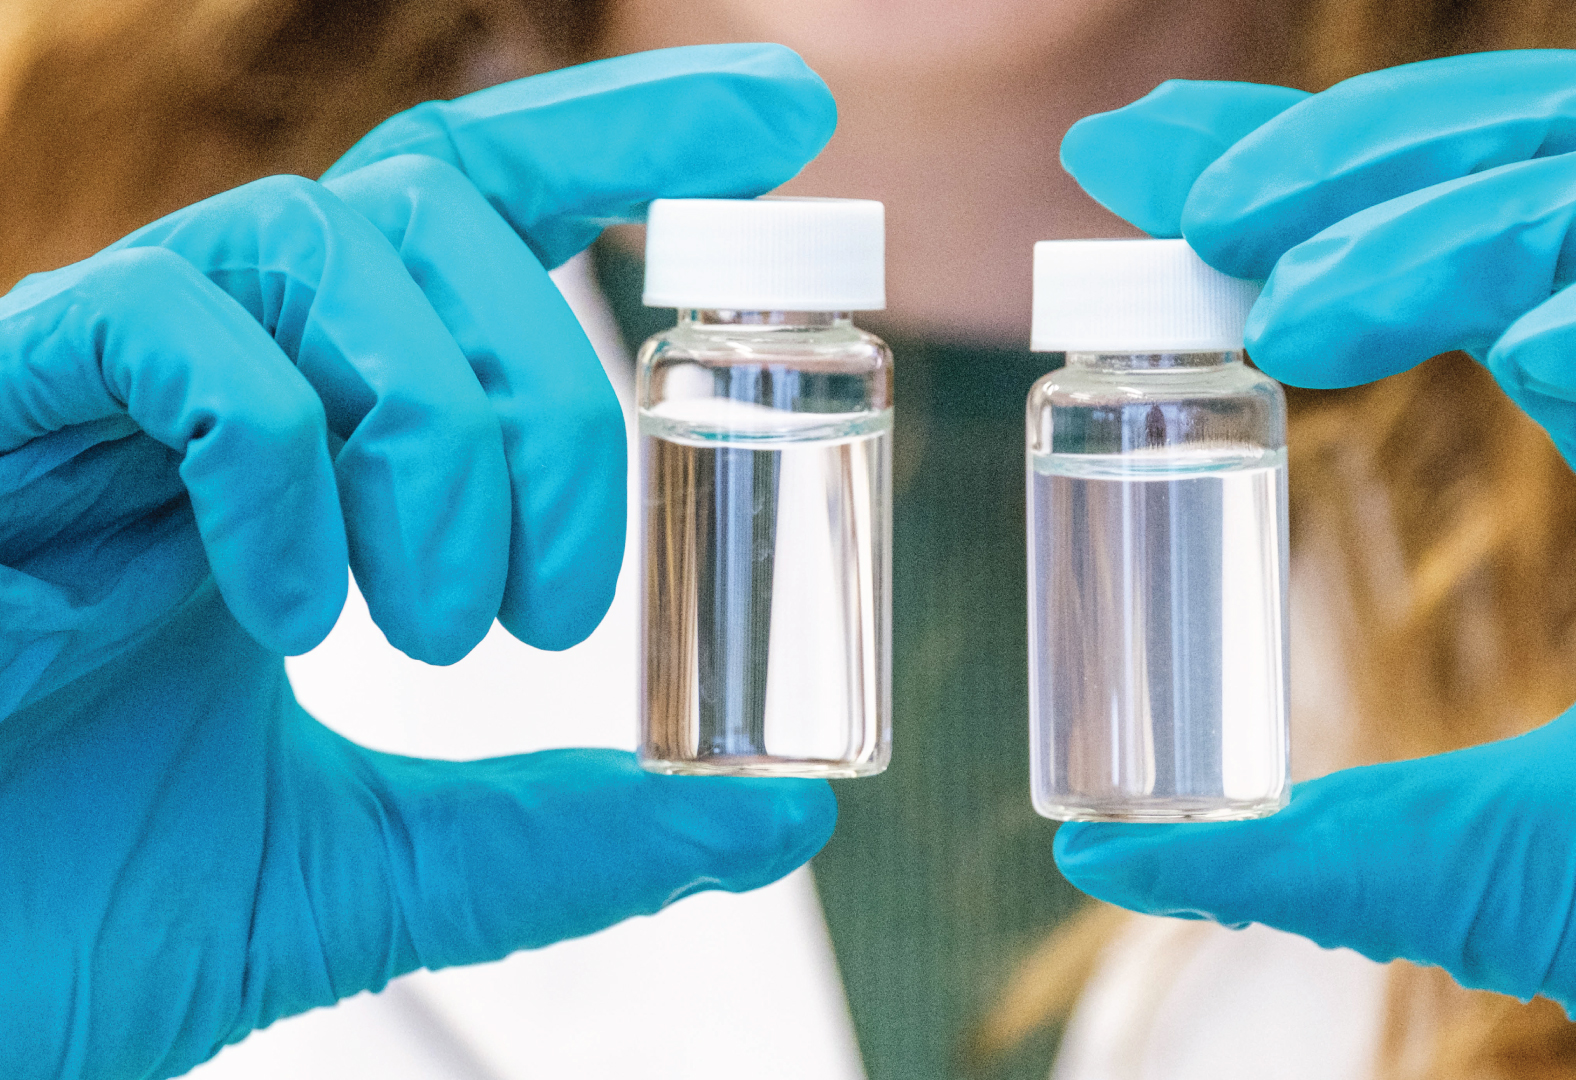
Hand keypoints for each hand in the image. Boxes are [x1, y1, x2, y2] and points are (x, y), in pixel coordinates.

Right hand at [0, 45, 837, 1079]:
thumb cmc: (65, 920)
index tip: (782, 123)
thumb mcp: (377, 872)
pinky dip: (285, 458)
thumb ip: (564, 835)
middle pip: (430, 214)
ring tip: (443, 628)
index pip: (469, 220)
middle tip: (552, 614)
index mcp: (295, 452)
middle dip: (553, 397)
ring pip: (321, 239)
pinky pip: (164, 323)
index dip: (622, 141)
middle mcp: (196, 384)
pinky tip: (292, 613)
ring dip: (441, 430)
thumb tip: (776, 818)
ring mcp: (83, 390)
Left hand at [1053, 51, 1575, 1077]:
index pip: (1469, 240)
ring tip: (1293, 306)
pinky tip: (1545, 354)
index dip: (1312, 178)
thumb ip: (1324, 846)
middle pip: (1550, 155)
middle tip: (1197, 198)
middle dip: (1363, 151)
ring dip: (1461, 220)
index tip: (1138, 164)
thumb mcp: (1509, 867)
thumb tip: (1111, 861)